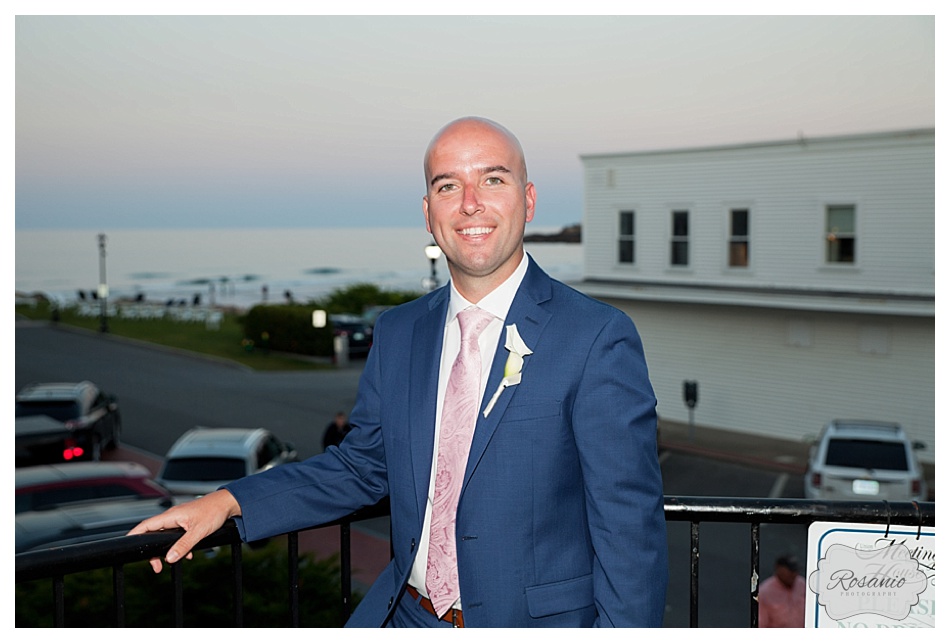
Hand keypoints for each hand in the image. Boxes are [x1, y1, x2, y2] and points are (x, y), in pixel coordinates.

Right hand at [127, 489, 241, 572]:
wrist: (227, 504)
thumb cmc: (213, 512)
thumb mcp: (198, 532)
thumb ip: (184, 545)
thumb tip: (169, 558)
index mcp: (171, 516)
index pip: (146, 525)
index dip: (135, 535)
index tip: (127, 544)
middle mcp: (172, 517)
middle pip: (154, 534)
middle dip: (153, 551)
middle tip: (157, 566)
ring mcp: (179, 519)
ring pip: (166, 537)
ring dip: (168, 550)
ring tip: (172, 562)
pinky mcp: (186, 522)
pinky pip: (176, 536)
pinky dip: (179, 546)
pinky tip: (188, 554)